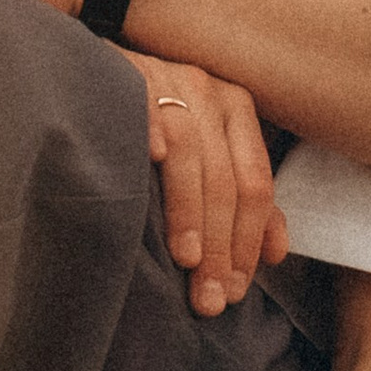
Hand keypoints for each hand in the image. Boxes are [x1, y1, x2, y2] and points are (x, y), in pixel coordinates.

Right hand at [134, 51, 286, 315]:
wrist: (91, 71)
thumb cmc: (155, 125)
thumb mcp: (207, 155)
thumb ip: (242, 199)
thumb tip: (278, 253)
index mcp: (236, 110)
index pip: (255, 185)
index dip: (248, 242)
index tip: (237, 292)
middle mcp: (208, 91)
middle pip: (226, 179)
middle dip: (221, 246)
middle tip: (210, 300)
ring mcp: (166, 79)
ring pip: (190, 155)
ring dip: (189, 212)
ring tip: (186, 261)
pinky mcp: (126, 74)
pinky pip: (143, 110)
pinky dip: (150, 134)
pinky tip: (149, 163)